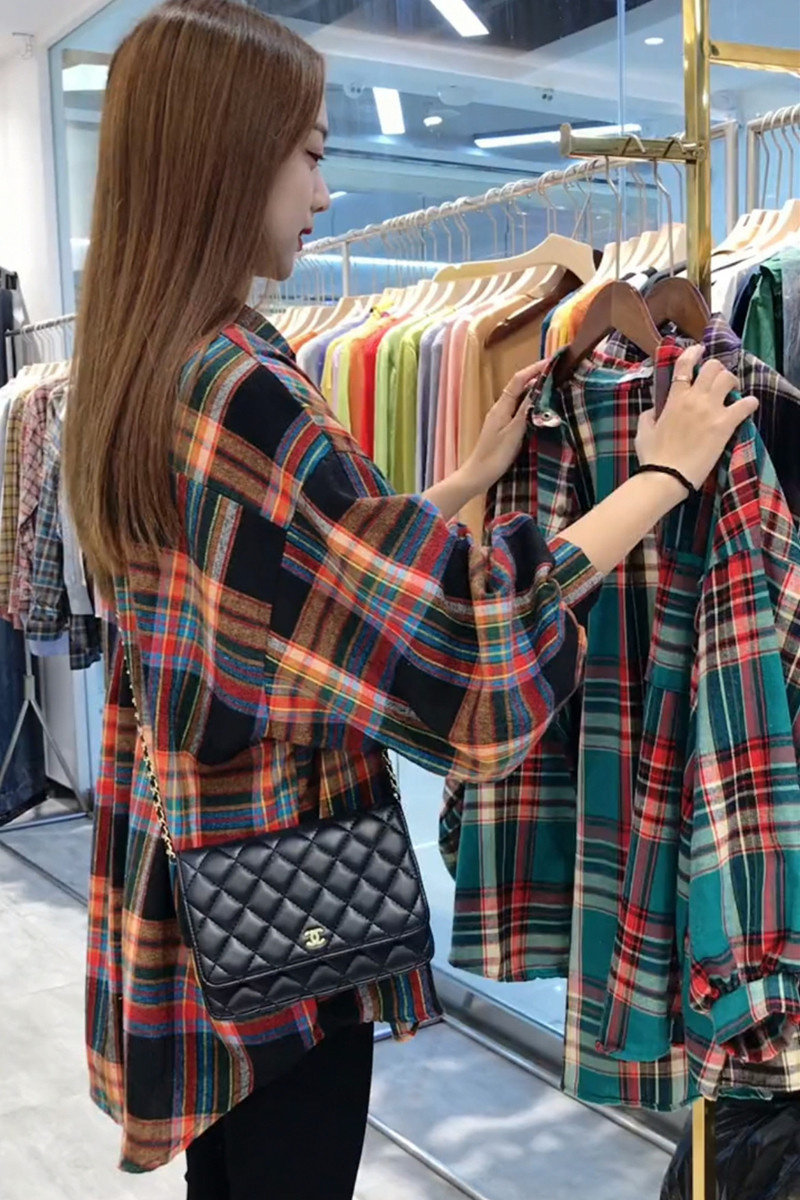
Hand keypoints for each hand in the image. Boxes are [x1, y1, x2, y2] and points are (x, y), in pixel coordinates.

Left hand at [462, 361, 545, 492]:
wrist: (478, 475)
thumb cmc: (495, 456)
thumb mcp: (513, 433)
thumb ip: (525, 411)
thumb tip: (537, 389)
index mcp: (501, 407)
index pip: (518, 380)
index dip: (534, 369)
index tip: (551, 362)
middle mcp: (500, 408)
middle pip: (519, 386)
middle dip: (536, 377)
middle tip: (557, 373)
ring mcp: (501, 418)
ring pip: (520, 398)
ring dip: (535, 390)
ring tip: (554, 386)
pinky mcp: (504, 427)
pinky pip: (519, 409)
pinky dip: (531, 404)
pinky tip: (541, 408)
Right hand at [635, 344, 758, 489]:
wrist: (667, 475)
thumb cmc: (653, 455)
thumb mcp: (644, 430)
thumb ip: (650, 414)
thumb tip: (655, 409)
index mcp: (675, 398)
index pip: (685, 365)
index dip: (693, 353)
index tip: (699, 350)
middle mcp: (695, 399)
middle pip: (712, 367)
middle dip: (716, 370)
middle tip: (716, 380)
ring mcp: (711, 410)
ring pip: (728, 379)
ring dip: (731, 382)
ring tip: (730, 391)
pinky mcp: (725, 424)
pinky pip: (745, 404)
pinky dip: (749, 403)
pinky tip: (747, 406)